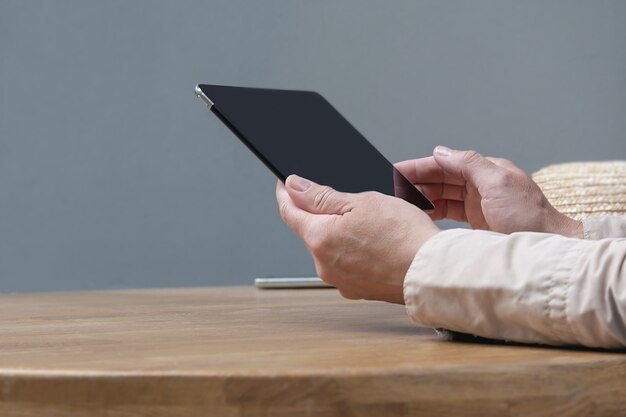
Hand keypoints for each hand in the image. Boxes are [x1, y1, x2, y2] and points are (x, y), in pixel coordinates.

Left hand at [276, 175, 439, 303]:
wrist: (432, 272)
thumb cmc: (403, 236)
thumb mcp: (361, 202)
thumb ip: (322, 196)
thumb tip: (293, 187)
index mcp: (319, 239)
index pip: (289, 212)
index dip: (285, 193)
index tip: (285, 183)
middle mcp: (323, 265)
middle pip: (312, 230)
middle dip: (322, 213)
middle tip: (348, 200)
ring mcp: (340, 280)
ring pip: (331, 248)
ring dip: (341, 233)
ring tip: (372, 224)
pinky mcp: (358, 289)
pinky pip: (347, 264)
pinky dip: (355, 251)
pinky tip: (377, 243)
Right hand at [395, 146, 582, 236]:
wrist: (548, 248)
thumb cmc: (529, 218)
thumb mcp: (497, 183)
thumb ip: (468, 164)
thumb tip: (440, 151)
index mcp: (486, 171)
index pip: (446, 163)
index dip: (420, 166)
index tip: (397, 170)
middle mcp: (481, 185)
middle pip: (441, 178)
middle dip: (417, 181)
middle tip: (392, 188)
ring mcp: (479, 204)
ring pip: (443, 195)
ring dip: (422, 196)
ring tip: (401, 201)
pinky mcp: (477, 222)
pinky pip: (449, 211)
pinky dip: (433, 211)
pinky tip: (420, 213)